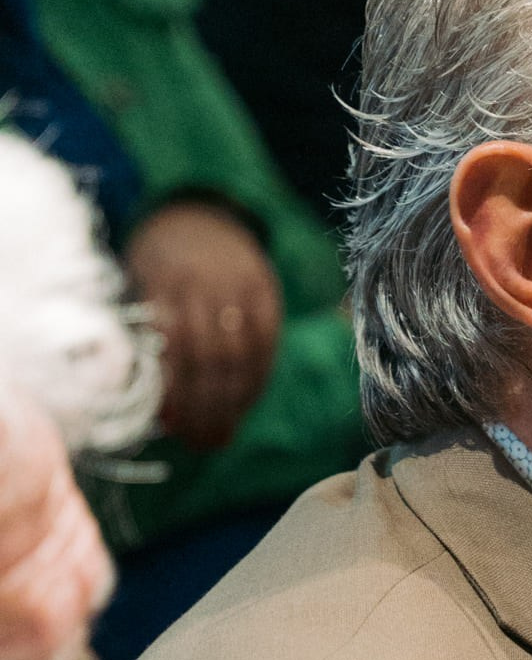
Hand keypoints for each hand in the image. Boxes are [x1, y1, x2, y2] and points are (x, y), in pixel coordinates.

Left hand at [123, 198, 280, 449]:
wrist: (200, 214)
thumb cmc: (156, 262)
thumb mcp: (136, 283)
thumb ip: (141, 333)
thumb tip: (143, 402)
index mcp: (165, 277)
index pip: (175, 344)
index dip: (175, 390)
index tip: (171, 426)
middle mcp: (206, 280)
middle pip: (210, 355)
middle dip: (205, 407)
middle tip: (201, 444)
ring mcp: (241, 285)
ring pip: (241, 355)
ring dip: (232, 404)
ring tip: (220, 437)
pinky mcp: (267, 292)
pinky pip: (266, 345)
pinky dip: (255, 381)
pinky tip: (242, 407)